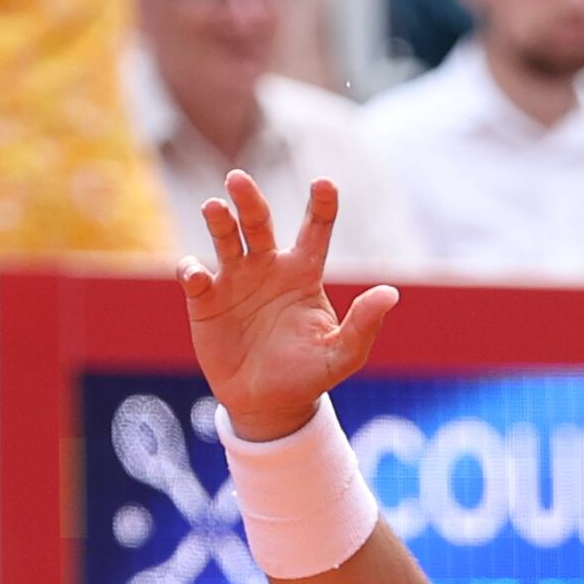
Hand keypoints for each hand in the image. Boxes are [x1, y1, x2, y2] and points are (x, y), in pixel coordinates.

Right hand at [180, 173, 400, 442]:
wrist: (267, 404)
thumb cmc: (309, 375)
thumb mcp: (342, 354)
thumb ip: (364, 324)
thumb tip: (391, 293)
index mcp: (303, 273)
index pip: (314, 231)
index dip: (321, 206)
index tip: (323, 183)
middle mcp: (267, 267)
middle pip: (258, 223)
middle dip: (249, 200)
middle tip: (238, 179)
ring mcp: (234, 280)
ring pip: (225, 239)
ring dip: (218, 222)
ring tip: (214, 208)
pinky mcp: (205, 300)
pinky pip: (195, 277)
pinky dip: (193, 271)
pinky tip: (197, 274)